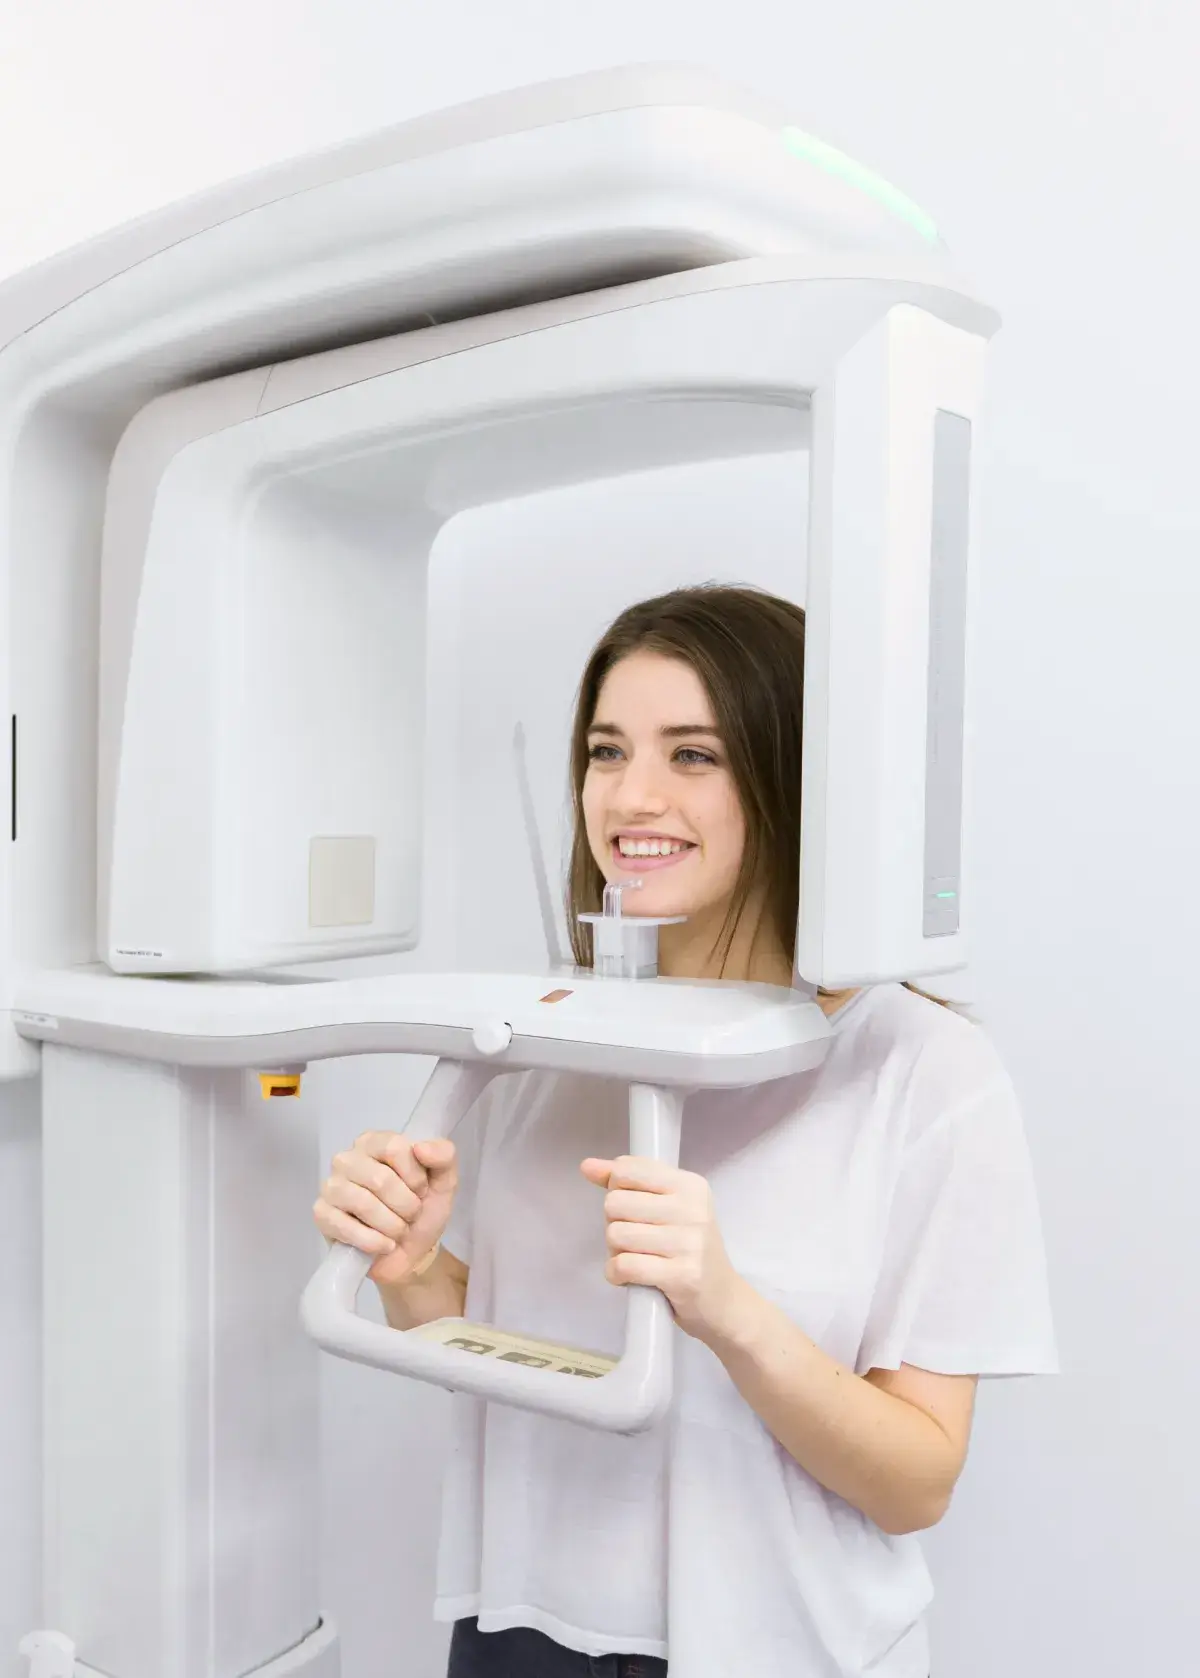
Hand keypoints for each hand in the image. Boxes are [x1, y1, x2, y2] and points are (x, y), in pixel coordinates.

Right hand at [313, 1131, 458, 1288]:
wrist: (411, 1253)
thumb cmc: (423, 1209)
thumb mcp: (444, 1180)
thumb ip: (443, 1156)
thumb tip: (421, 1147)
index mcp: (375, 1142)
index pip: (394, 1148)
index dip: (414, 1175)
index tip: (421, 1190)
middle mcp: (348, 1159)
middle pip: (379, 1179)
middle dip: (405, 1205)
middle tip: (411, 1215)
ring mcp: (331, 1186)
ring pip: (363, 1203)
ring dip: (391, 1225)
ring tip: (398, 1230)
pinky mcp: (322, 1215)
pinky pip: (345, 1227)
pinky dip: (372, 1241)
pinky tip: (384, 1245)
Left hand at [579, 1155, 746, 1342]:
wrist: (724, 1302)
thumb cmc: (689, 1250)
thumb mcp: (668, 1208)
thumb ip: (628, 1183)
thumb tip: (587, 1166)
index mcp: (690, 1185)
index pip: (628, 1170)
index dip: (616, 1189)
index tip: (631, 1209)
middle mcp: (692, 1209)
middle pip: (615, 1203)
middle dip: (614, 1225)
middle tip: (634, 1240)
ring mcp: (688, 1243)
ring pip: (616, 1235)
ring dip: (614, 1252)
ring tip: (635, 1259)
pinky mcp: (681, 1276)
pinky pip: (624, 1265)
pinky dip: (616, 1274)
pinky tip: (629, 1277)